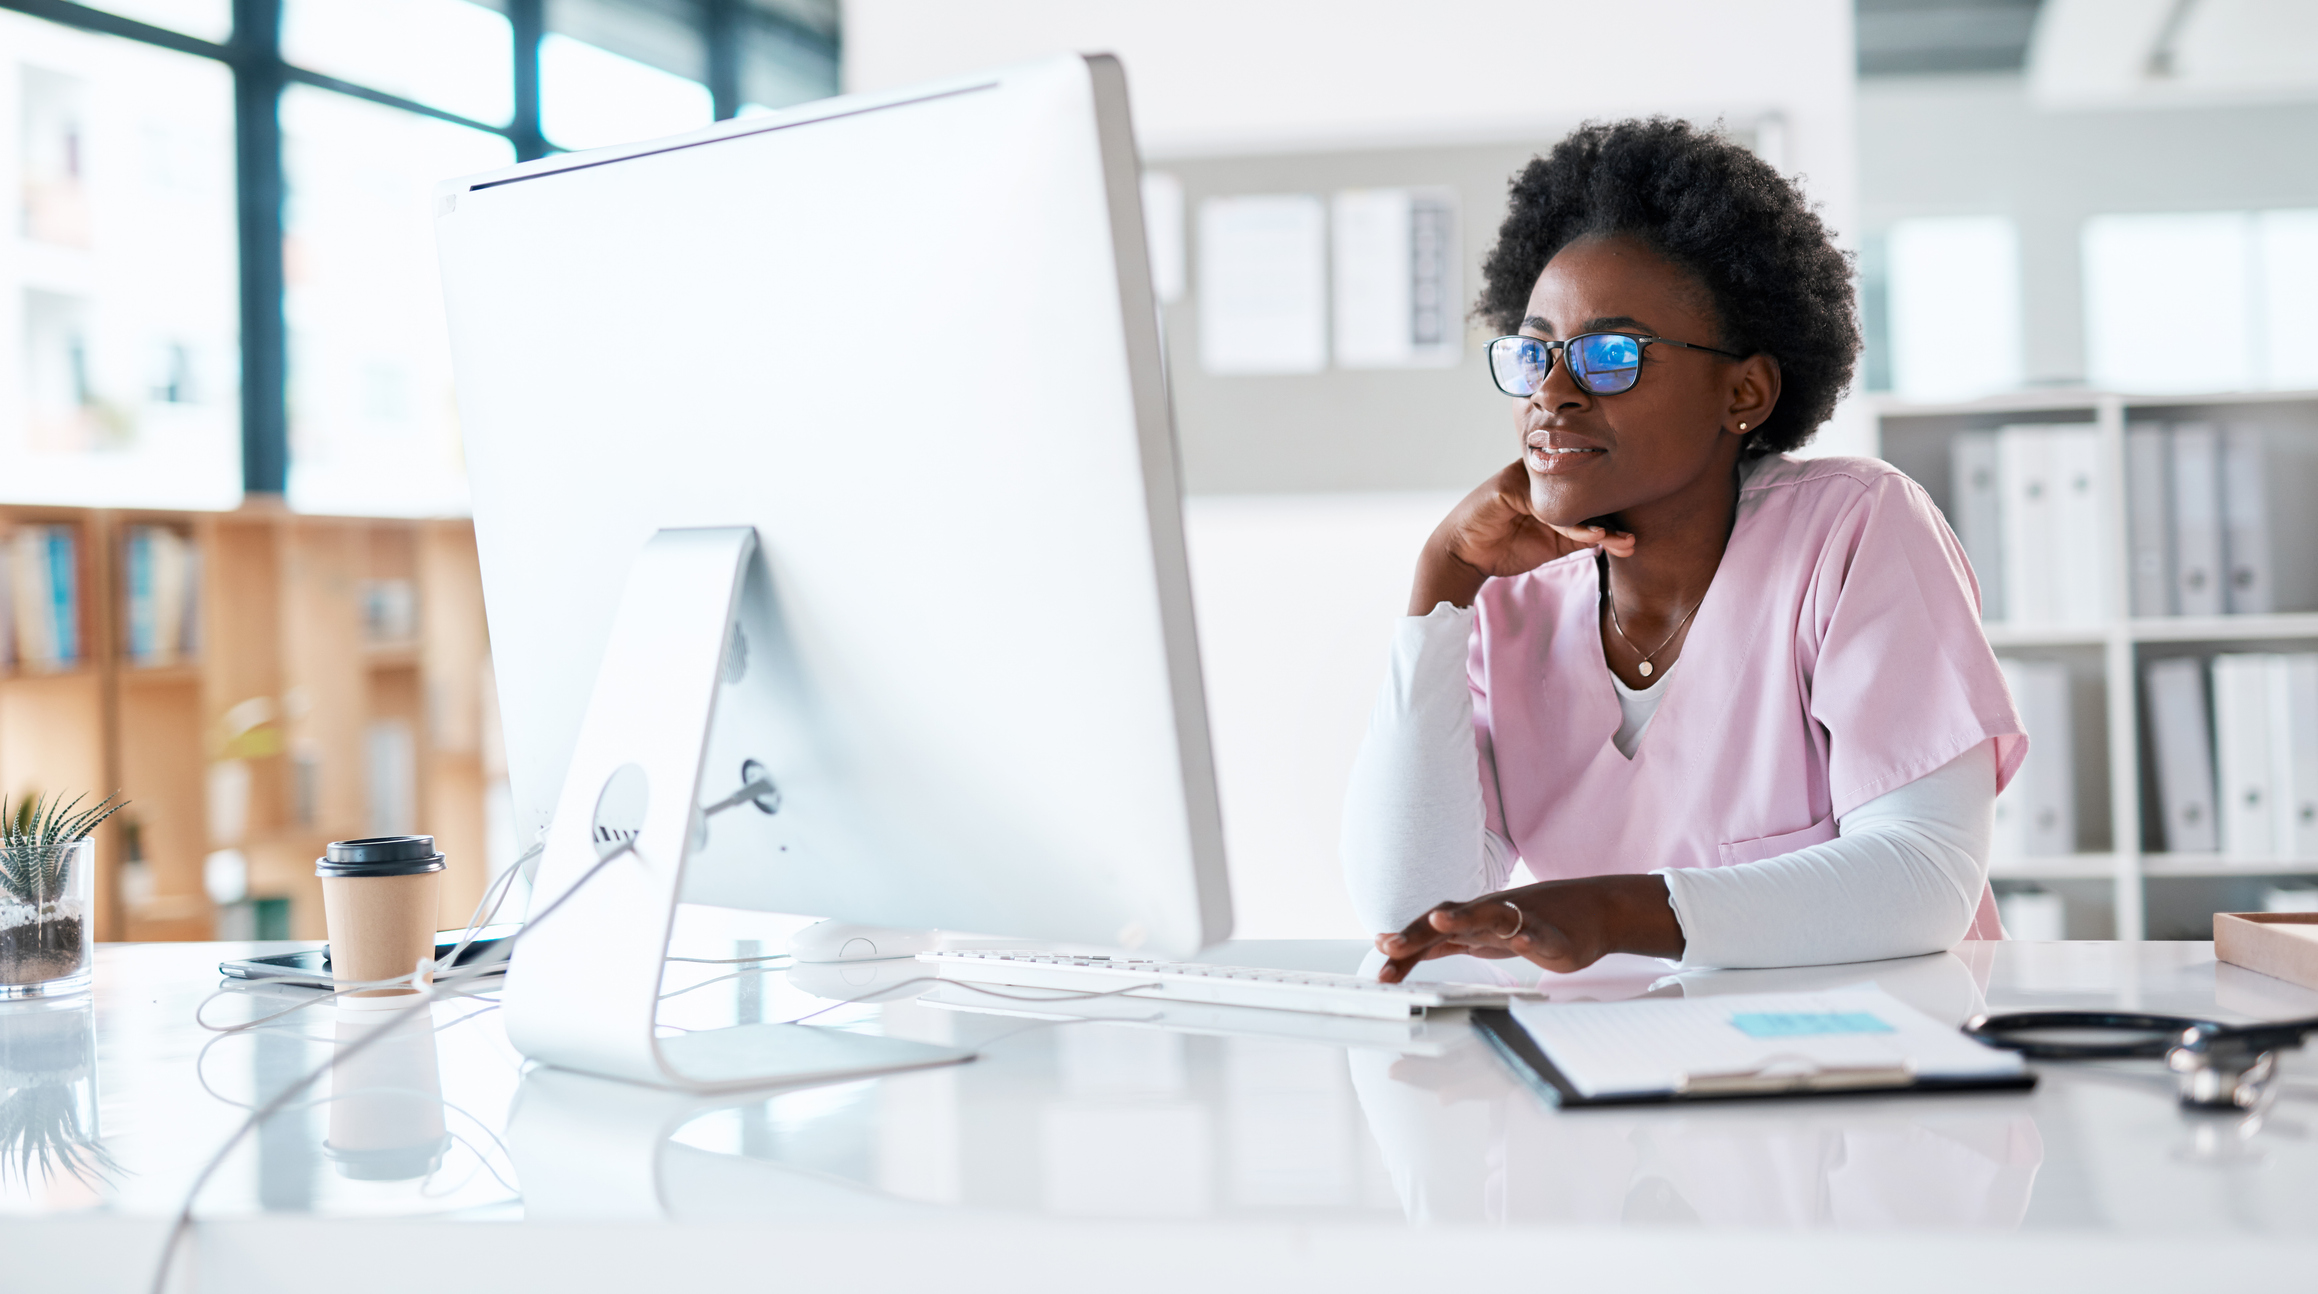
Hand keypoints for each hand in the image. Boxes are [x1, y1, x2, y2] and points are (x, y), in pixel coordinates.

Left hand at [1373, 876, 1682, 981]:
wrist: (1592, 913)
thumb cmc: (1534, 924)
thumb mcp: (1485, 939)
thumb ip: (1451, 944)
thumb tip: (1412, 953)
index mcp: (1472, 923)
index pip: (1431, 934)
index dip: (1405, 945)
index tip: (1379, 961)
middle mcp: (1490, 916)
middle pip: (1448, 921)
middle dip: (1417, 933)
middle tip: (1388, 945)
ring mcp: (1521, 921)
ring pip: (1489, 916)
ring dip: (1463, 919)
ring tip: (1438, 923)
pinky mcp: (1552, 934)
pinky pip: (1539, 935)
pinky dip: (1529, 938)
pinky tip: (1522, 943)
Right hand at [1409, 461, 1634, 613]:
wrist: (1466, 556)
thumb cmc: (1508, 546)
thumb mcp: (1555, 543)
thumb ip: (1584, 537)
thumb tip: (1624, 540)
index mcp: (1554, 484)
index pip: (1589, 490)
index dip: (1613, 510)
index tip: (1633, 536)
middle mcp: (1543, 475)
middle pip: (1584, 489)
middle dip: (1611, 515)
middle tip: (1631, 540)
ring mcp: (1527, 477)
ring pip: (1571, 498)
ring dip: (1597, 524)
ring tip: (1618, 542)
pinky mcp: (1511, 486)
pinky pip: (1549, 507)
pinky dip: (1573, 525)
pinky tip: (1593, 537)